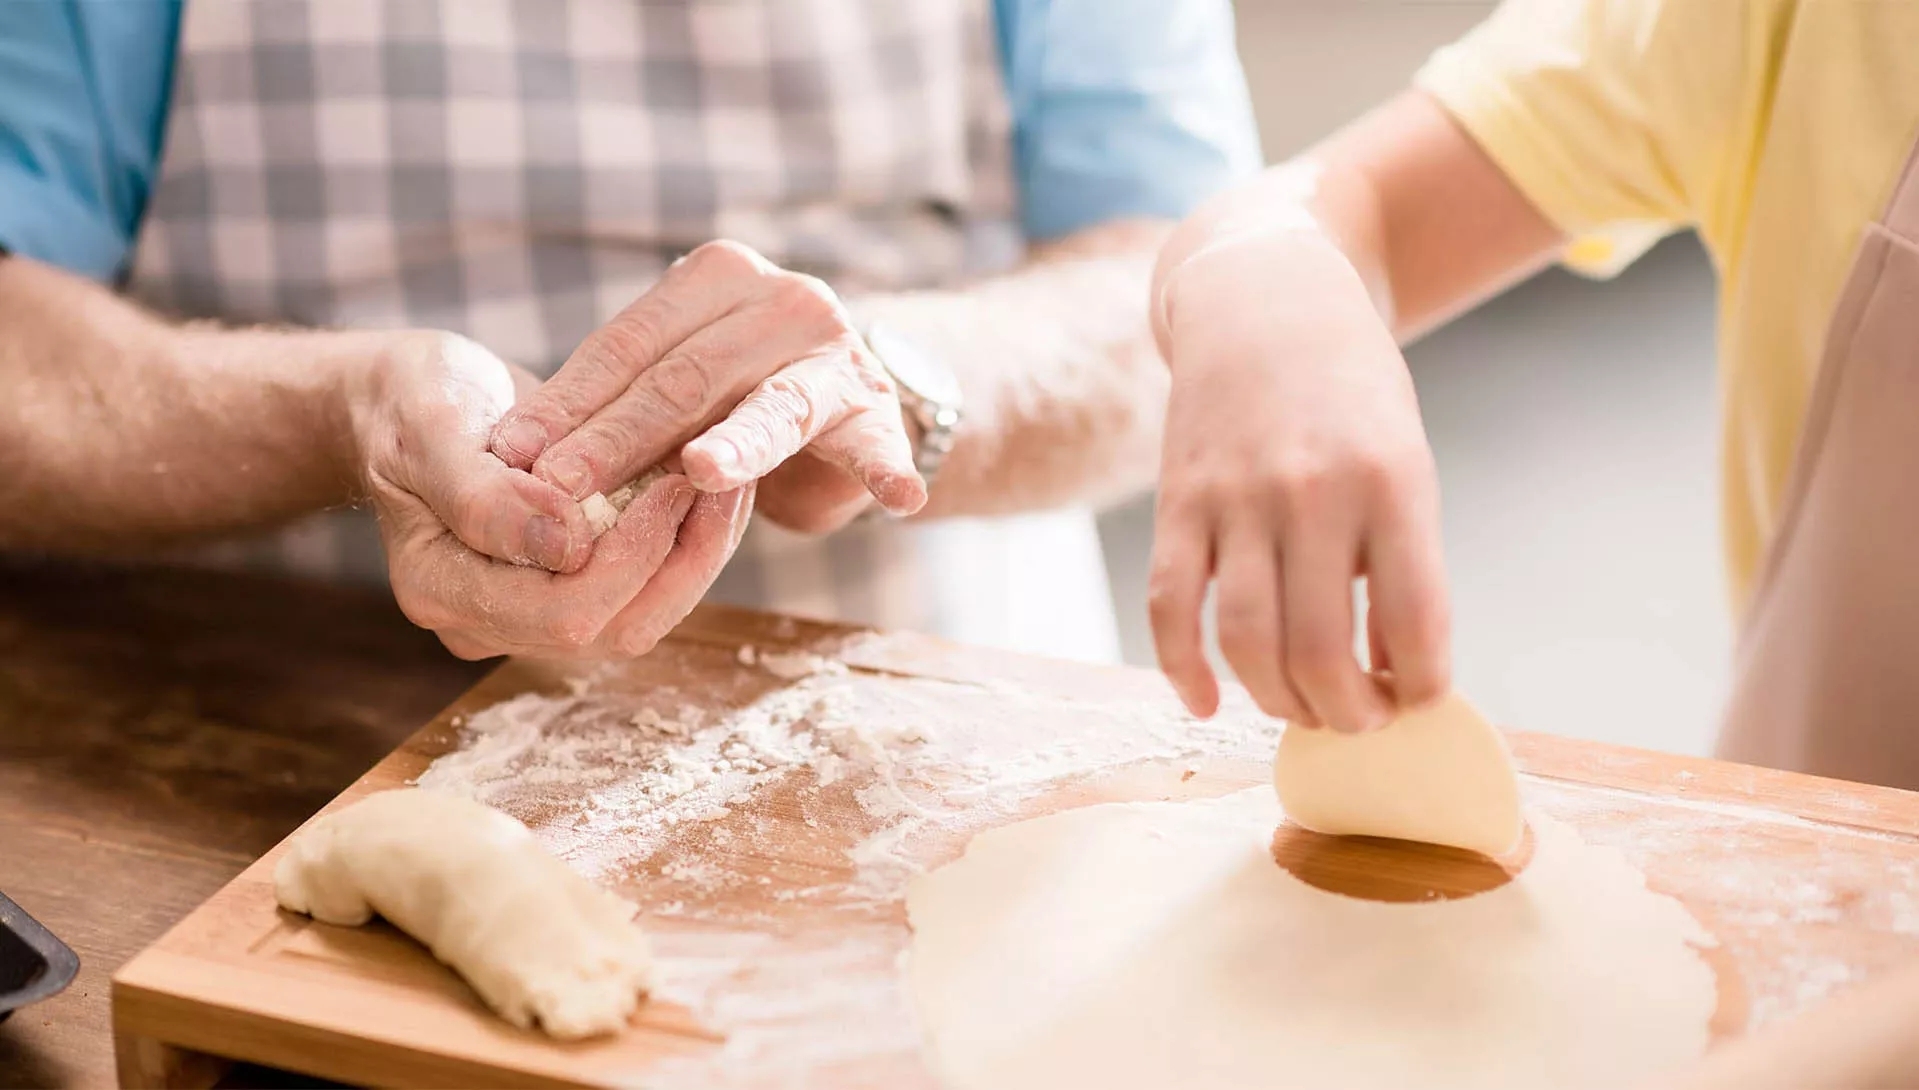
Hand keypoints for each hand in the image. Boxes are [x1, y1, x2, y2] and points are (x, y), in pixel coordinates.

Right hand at [348, 331, 752, 659]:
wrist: (411, 403)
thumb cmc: (413, 404)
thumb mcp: (432, 429)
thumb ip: (485, 494)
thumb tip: (565, 545)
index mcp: (443, 591)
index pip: (565, 612)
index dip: (631, 558)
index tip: (673, 482)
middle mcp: (489, 623)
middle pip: (617, 629)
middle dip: (682, 559)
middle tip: (722, 482)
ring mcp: (531, 616)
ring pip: (644, 616)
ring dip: (695, 554)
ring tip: (728, 484)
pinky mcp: (570, 590)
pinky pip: (645, 589)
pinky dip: (685, 544)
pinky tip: (709, 491)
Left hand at [488, 240, 926, 535]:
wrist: (851, 393)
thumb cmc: (736, 390)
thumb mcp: (674, 378)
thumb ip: (615, 398)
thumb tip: (506, 455)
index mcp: (718, 277)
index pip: (630, 342)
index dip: (568, 400)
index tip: (512, 454)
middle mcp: (783, 300)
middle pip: (686, 376)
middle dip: (618, 437)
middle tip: (562, 487)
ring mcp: (837, 355)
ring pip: (772, 408)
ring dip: (737, 447)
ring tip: (701, 473)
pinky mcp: (879, 412)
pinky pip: (879, 444)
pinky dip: (886, 468)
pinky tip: (898, 495)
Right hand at [1147, 232, 1449, 729]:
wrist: (1265, 304)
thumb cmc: (1351, 394)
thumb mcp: (1404, 459)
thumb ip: (1401, 558)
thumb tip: (1390, 672)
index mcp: (1391, 483)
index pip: (1416, 623)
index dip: (1423, 687)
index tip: (1419, 699)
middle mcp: (1311, 492)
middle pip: (1320, 652)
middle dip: (1347, 715)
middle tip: (1358, 722)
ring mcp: (1235, 499)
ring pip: (1244, 642)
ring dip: (1276, 702)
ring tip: (1299, 710)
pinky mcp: (1177, 503)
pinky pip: (1168, 608)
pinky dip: (1183, 672)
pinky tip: (1207, 702)